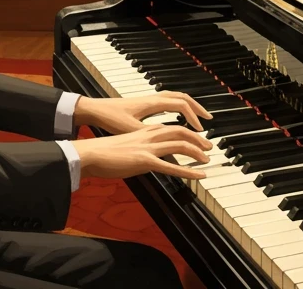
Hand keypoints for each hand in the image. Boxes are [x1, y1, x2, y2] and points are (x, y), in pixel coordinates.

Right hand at [73, 124, 211, 180]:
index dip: (190, 132)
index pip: (175, 127)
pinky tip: (199, 175)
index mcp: (148, 130)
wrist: (93, 152)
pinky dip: (189, 171)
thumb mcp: (129, 146)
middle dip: (198, 140)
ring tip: (207, 160)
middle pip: (182, 132)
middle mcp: (151, 135)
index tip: (199, 139)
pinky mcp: (145, 161)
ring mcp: (149, 148)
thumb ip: (143, 148)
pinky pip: (172, 166)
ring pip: (180, 145)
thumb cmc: (107, 151)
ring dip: (197, 153)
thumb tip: (152, 158)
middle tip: (209, 148)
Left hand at [75, 91, 212, 133]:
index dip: (193, 116)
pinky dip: (179, 106)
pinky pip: (169, 100)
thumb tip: (169, 151)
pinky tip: (179, 116)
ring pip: (176, 97)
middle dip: (197, 109)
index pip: (180, 104)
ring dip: (189, 106)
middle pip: (182, 98)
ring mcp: (151, 99)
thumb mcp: (132, 131)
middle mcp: (155, 98)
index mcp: (153, 103)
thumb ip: (152, 139)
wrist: (96, 110)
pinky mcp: (147, 104)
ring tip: (198, 118)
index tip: (201, 130)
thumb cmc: (112, 119)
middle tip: (208, 121)